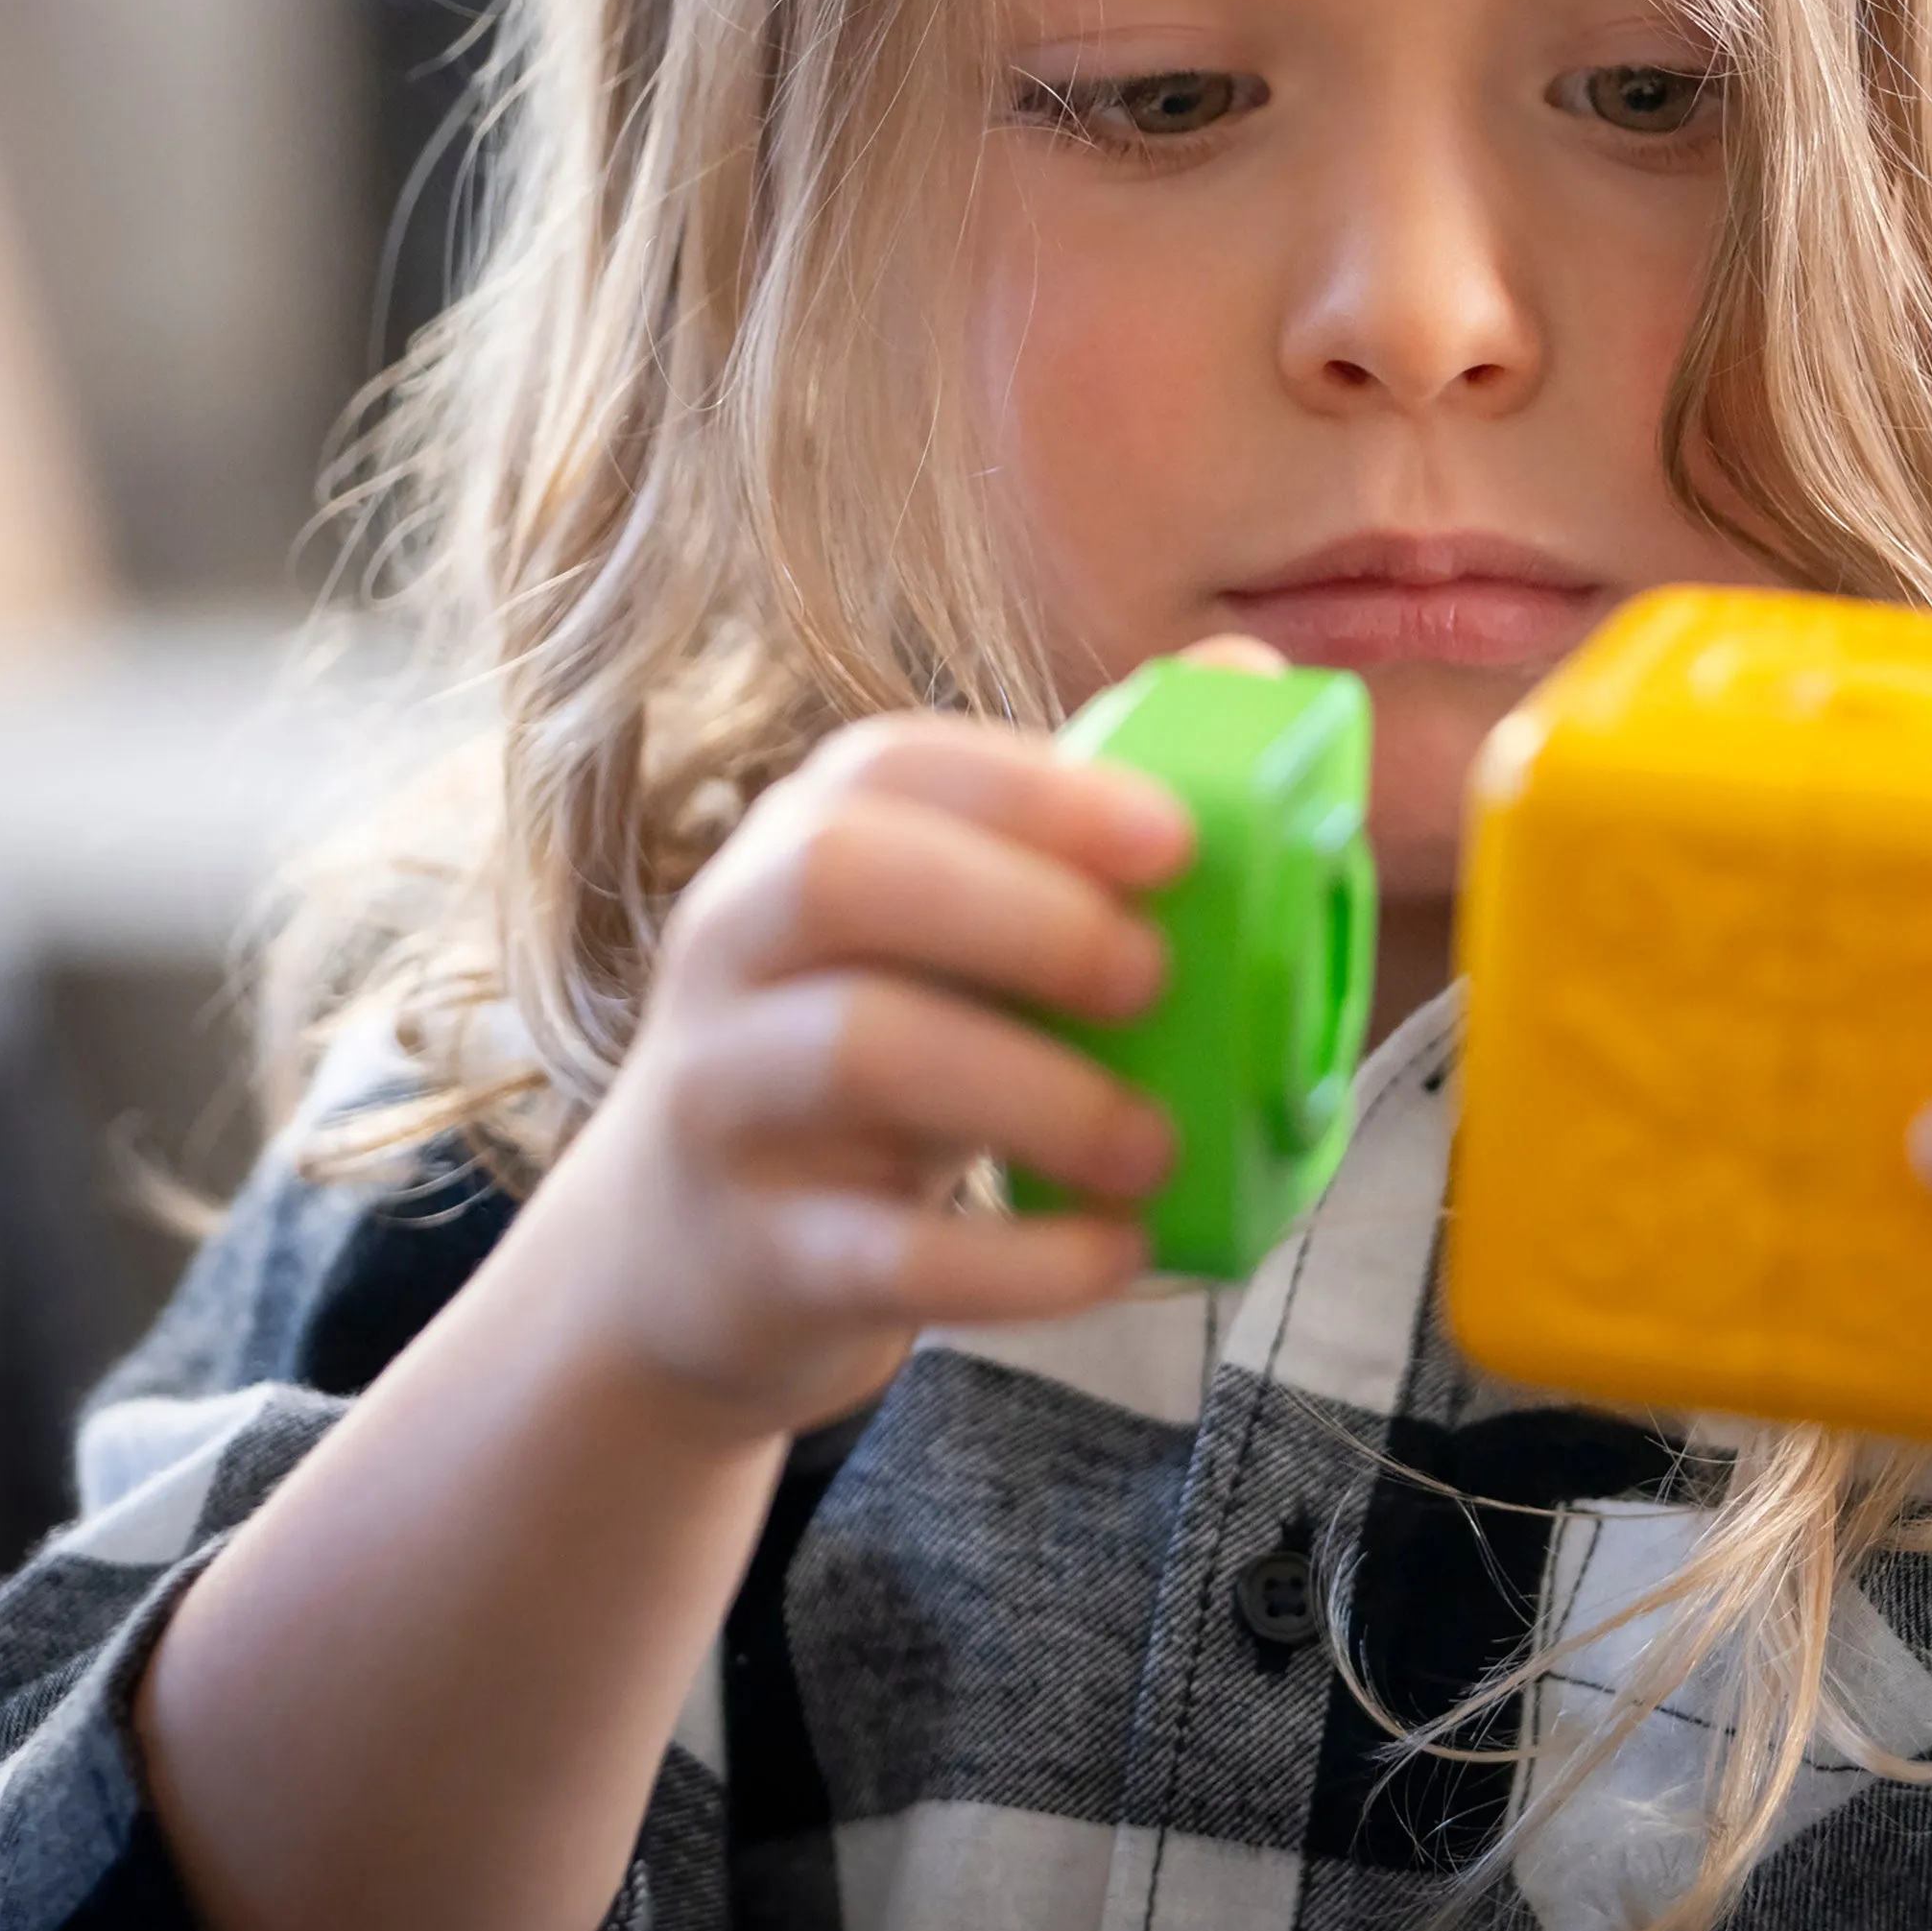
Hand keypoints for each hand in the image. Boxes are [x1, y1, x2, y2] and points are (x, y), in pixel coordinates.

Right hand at [512, 707, 1197, 1442]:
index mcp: (802, 842)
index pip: (890, 766)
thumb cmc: (872, 1043)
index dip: (1037, 791)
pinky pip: (880, 1252)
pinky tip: (1117, 1253)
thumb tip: (1249, 669)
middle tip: (1154, 977)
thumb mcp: (949, 924)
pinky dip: (1017, 1261)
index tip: (1174, 841)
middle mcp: (735, 946)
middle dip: (1021, 912)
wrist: (682, 1255)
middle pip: (841, 876)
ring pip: (855, 1050)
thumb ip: (1077, 817)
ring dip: (1037, 1092)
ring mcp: (724, 1100)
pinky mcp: (751, 1255)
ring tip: (1156, 1141)